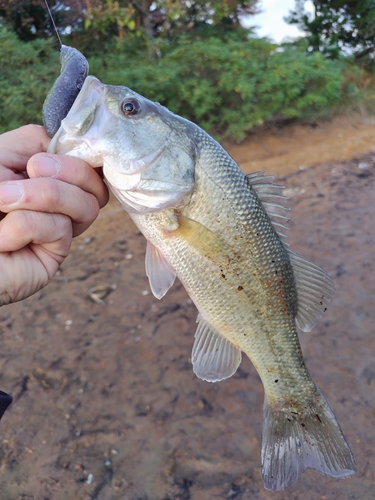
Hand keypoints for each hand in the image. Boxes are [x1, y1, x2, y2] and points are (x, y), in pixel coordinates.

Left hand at [0, 124, 108, 305]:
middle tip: (27, 173)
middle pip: (93, 181)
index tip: (40, 161)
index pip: (86, 160)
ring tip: (3, 204)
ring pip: (86, 204)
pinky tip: (3, 239)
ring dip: (39, 197)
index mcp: (46, 174)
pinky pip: (59, 227)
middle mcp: (58, 201)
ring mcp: (59, 227)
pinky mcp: (56, 254)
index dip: (77, 154)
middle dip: (62, 172)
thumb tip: (70, 145)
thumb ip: (34, 141)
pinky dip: (23, 226)